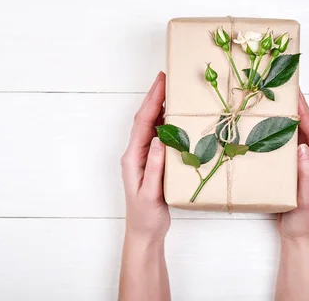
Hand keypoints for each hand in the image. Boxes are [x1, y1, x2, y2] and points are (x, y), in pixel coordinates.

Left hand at [120, 72, 169, 241]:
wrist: (144, 231)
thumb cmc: (146, 215)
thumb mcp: (150, 193)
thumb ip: (154, 168)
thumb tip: (160, 139)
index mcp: (133, 157)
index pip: (143, 123)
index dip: (152, 101)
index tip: (161, 82)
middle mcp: (136, 153)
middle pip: (145, 119)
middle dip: (155, 96)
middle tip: (167, 77)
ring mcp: (144, 156)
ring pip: (152, 125)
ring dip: (160, 107)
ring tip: (172, 90)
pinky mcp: (153, 162)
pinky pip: (160, 137)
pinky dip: (167, 122)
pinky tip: (176, 116)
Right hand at [275, 91, 308, 300]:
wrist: (300, 235)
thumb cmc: (305, 220)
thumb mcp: (306, 199)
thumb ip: (304, 173)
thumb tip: (301, 147)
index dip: (306, 115)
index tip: (297, 97)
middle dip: (299, 110)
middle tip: (287, 91)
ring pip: (300, 136)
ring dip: (290, 119)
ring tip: (279, 101)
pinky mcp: (298, 167)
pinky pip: (291, 146)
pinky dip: (283, 133)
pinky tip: (273, 124)